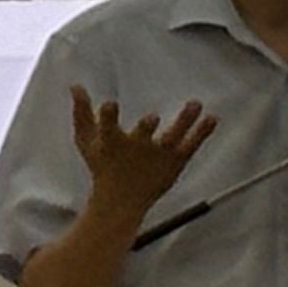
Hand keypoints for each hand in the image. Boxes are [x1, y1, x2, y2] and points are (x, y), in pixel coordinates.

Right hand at [71, 93, 217, 218]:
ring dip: (184, 121)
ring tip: (195, 104)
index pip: (108, 126)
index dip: (108, 116)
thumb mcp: (86, 142)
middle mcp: (136, 149)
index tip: (110, 105)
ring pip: (172, 137)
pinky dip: (202, 132)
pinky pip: (190, 145)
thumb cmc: (103, 167)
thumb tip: (75, 85)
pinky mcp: (174, 162)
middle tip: (152, 118)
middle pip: (142, 134)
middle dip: (146, 128)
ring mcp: (158, 156)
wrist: (121, 201)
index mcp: (112, 143)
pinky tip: (212, 118)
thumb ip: (81, 113)